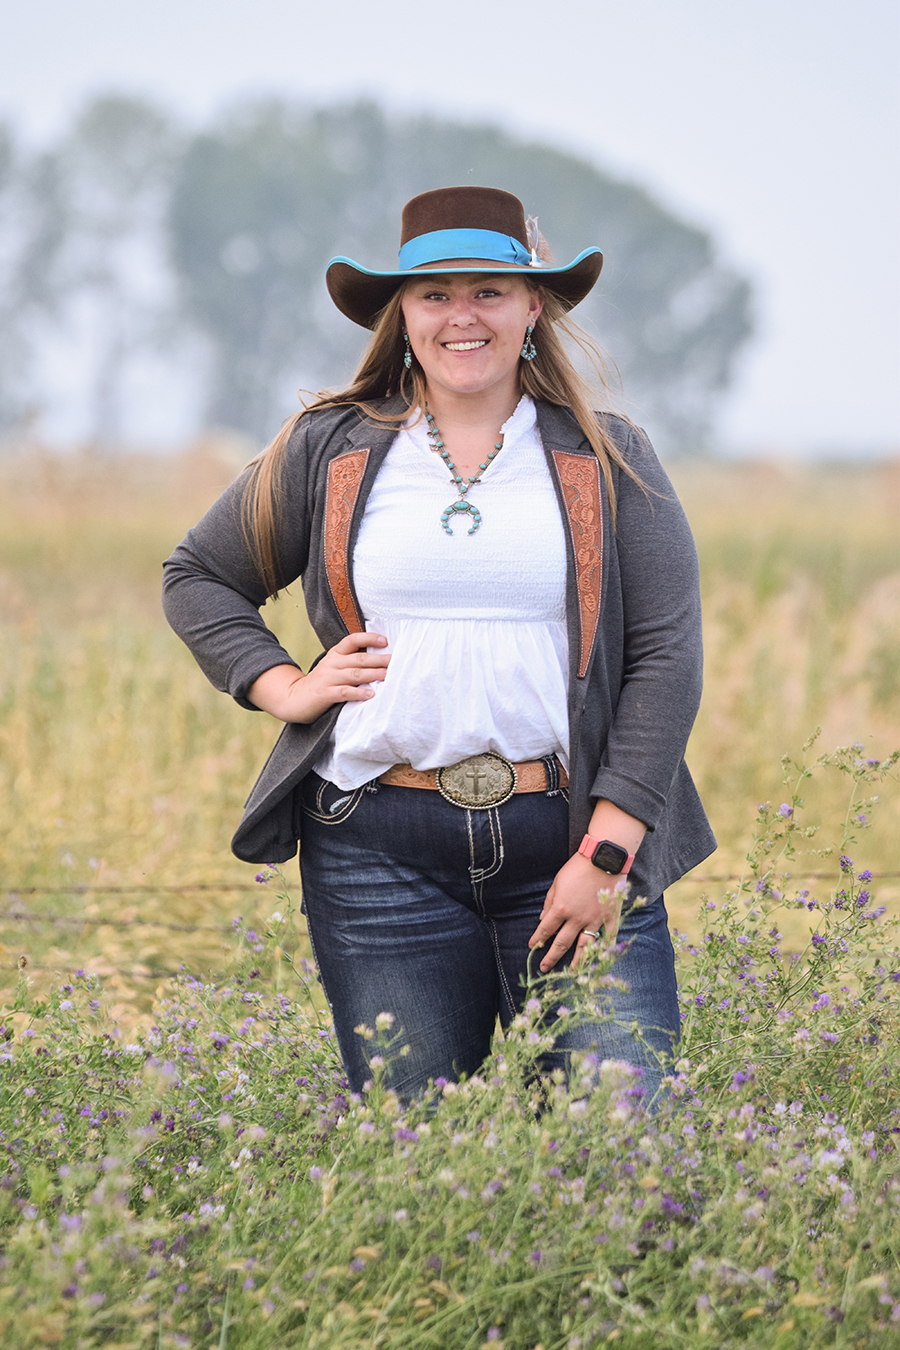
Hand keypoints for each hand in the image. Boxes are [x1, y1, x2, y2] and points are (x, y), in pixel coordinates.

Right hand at [247, 632, 389, 723]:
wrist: (294, 698)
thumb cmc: (322, 683)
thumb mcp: (334, 667)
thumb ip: (351, 662)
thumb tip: (380, 659)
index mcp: (335, 654)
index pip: (352, 640)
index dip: (368, 638)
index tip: (385, 641)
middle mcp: (332, 663)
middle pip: (359, 658)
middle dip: (379, 659)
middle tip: (396, 661)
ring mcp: (327, 678)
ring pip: (354, 674)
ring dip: (373, 674)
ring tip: (388, 675)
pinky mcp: (325, 694)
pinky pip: (344, 692)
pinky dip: (358, 692)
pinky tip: (371, 694)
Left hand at [528, 853, 623, 972]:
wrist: (603, 859)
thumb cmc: (577, 867)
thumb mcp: (557, 882)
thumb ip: (549, 901)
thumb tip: (543, 918)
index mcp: (561, 909)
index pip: (546, 929)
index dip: (538, 939)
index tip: (532, 947)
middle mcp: (577, 918)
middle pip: (562, 943)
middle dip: (552, 956)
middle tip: (545, 968)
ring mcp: (594, 919)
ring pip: (584, 945)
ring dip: (577, 961)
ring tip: (572, 973)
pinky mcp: (610, 916)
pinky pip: (609, 935)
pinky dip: (607, 947)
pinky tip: (603, 957)